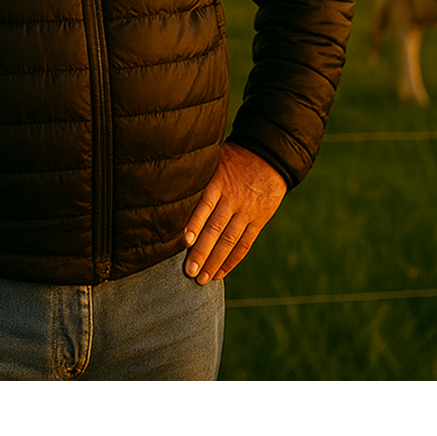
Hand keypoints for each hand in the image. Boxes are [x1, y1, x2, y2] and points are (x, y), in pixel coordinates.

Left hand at [183, 142, 287, 284]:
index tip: (183, 241)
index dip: (195, 224)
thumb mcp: (215, 158)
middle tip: (189, 271)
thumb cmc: (234, 158)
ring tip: (202, 279)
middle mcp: (233, 199)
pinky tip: (220, 272)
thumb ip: (196, 175)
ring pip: (230, 240)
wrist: (270, 156)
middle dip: (202, 251)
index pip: (205, 205)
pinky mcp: (259, 220)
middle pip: (216, 228)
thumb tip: (165, 185)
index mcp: (219, 182)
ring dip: (215, 261)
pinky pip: (245, 243)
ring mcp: (247, 211)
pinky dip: (232, 260)